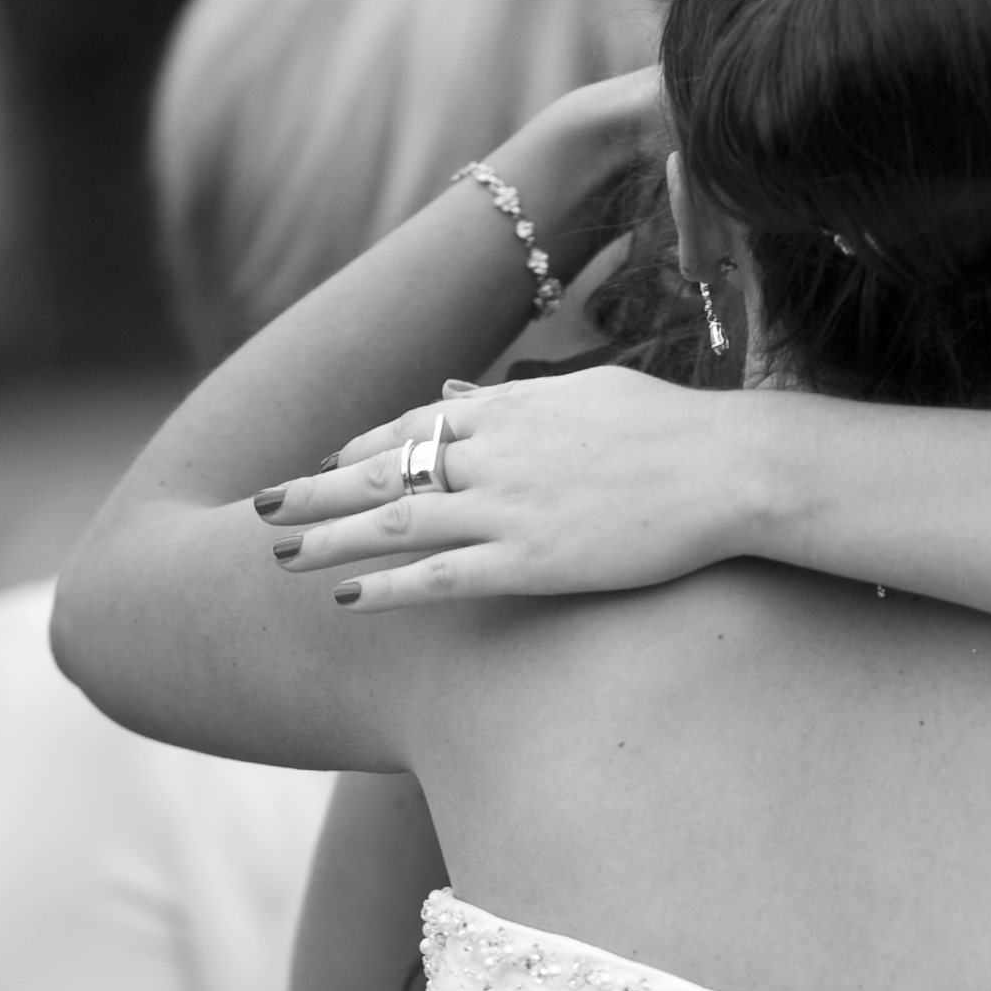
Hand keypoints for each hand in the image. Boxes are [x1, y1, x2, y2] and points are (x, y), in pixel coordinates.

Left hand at [257, 361, 760, 611]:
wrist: (729, 466)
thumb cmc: (677, 428)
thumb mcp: (593, 390)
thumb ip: (529, 401)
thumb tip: (483, 402)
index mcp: (508, 409)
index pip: (410, 427)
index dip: (360, 450)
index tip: (326, 465)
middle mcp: (492, 454)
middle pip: (380, 471)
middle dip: (314, 490)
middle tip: (261, 508)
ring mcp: (507, 508)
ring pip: (392, 522)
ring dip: (328, 538)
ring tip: (279, 556)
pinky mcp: (530, 561)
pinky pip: (439, 577)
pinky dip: (387, 587)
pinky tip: (347, 599)